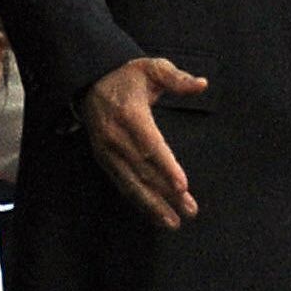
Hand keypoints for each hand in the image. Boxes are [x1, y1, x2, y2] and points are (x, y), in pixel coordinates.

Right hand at [84, 56, 208, 225]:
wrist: (88, 82)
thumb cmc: (126, 76)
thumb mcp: (151, 68)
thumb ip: (176, 78)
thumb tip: (201, 84)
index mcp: (130, 115)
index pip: (150, 145)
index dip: (166, 167)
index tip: (182, 186)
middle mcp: (115, 137)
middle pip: (143, 171)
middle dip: (166, 194)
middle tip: (190, 211)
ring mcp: (107, 151)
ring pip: (131, 183)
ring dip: (153, 205)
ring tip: (173, 223)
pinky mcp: (104, 160)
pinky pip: (122, 184)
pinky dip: (138, 202)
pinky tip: (154, 215)